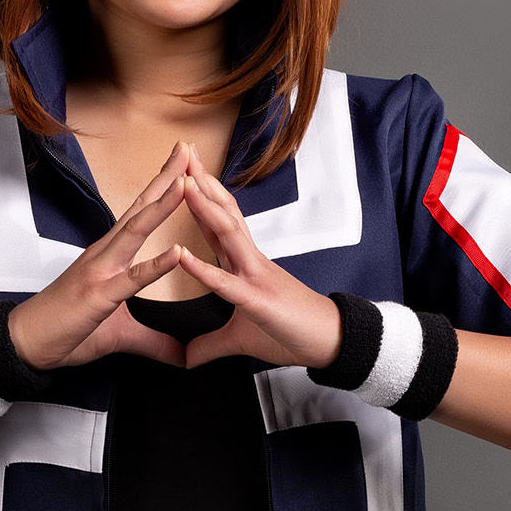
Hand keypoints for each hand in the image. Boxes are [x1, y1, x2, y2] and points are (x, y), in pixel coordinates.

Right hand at [6, 144, 192, 369]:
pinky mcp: (98, 295)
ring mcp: (100, 271)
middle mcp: (105, 254)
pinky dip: (156, 264)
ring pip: (136, 231)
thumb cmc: (67, 331)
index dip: (162, 187)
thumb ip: (153, 341)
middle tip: (188, 147)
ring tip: (187, 181)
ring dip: (162, 205)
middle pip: (141, 208)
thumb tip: (181, 356)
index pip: (141, 214)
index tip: (184, 162)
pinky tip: (177, 250)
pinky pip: (132, 279)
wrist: (27, 345)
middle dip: (166, 177)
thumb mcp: (121, 336)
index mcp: (110, 256)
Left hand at [176, 146, 341, 369]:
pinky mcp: (258, 300)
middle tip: (181, 152)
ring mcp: (255, 276)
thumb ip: (210, 344)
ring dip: (203, 207)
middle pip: (222, 213)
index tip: (182, 171)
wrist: (330, 344)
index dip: (200, 196)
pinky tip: (180, 254)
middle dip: (201, 183)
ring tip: (182, 182)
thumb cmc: (290, 333)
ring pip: (227, 233)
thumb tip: (186, 358)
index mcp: (243, 264)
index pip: (218, 222)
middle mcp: (248, 261)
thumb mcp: (239, 341)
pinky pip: (225, 282)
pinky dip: (202, 268)